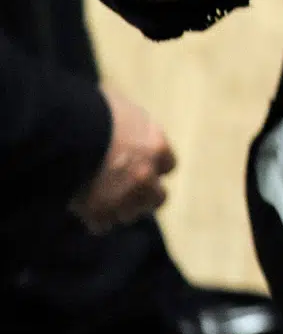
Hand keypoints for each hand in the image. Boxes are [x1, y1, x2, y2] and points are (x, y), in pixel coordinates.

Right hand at [69, 86, 176, 232]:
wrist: (63, 131)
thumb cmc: (89, 110)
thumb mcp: (118, 108)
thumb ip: (130, 123)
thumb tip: (126, 119)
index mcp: (155, 146)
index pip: (168, 165)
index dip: (154, 167)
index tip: (142, 166)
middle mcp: (146, 174)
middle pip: (157, 197)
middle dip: (144, 196)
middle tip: (127, 193)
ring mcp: (124, 196)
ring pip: (131, 215)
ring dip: (120, 211)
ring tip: (103, 203)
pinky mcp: (98, 212)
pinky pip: (102, 225)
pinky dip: (94, 220)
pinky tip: (85, 211)